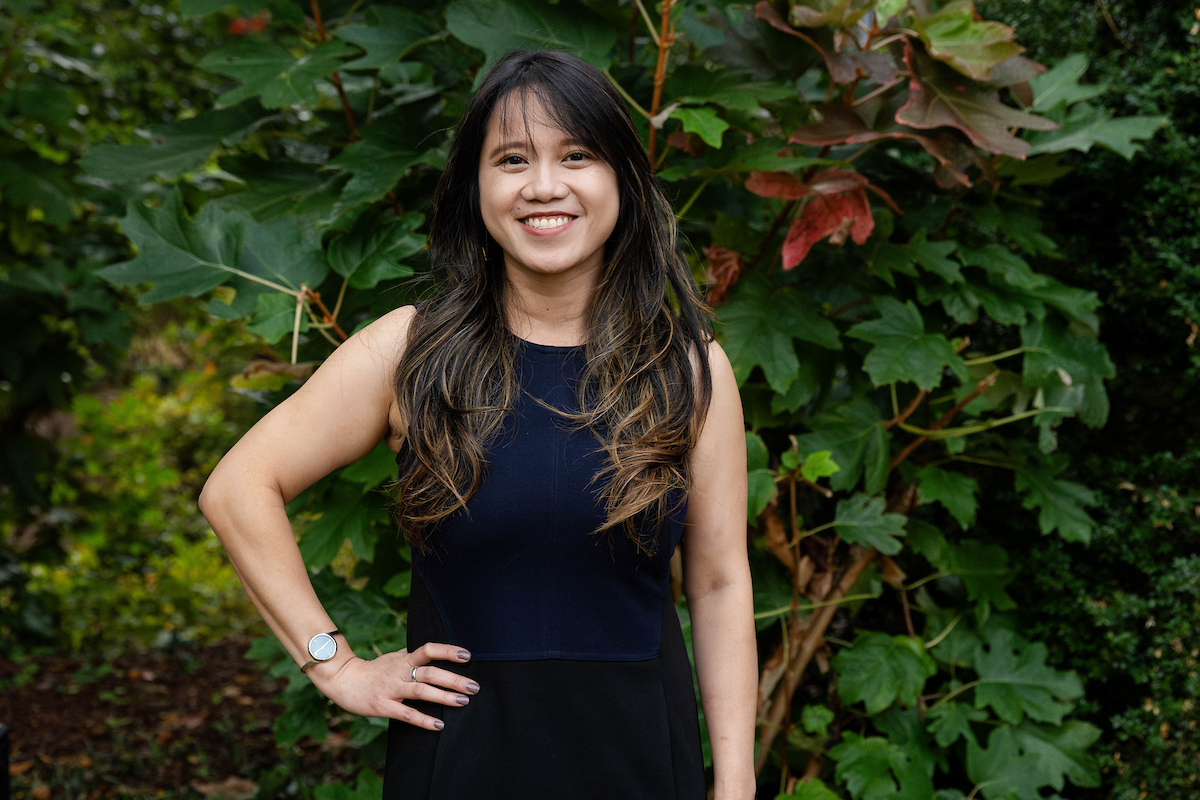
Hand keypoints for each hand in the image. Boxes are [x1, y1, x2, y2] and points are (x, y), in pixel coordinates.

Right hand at [306, 642, 478, 729]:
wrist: (343, 680)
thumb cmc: (374, 670)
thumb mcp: (394, 658)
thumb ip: (413, 655)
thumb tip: (434, 650)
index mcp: (403, 660)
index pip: (428, 650)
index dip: (447, 651)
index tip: (467, 655)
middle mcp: (399, 672)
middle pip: (430, 672)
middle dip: (454, 679)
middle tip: (475, 686)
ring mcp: (391, 689)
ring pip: (421, 691)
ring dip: (444, 697)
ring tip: (463, 701)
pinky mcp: (384, 706)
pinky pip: (407, 714)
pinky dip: (424, 720)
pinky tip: (439, 725)